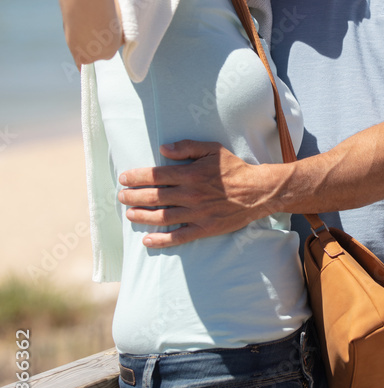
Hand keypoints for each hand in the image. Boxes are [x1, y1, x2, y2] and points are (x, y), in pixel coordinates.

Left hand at [117, 140, 278, 247]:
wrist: (257, 192)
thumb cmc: (234, 169)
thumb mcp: (213, 149)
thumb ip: (187, 147)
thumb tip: (162, 149)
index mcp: (190, 174)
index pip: (155, 176)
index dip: (136, 177)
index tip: (124, 178)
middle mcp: (190, 195)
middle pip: (153, 197)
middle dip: (133, 197)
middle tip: (121, 197)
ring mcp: (196, 214)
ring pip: (161, 218)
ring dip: (141, 217)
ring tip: (129, 214)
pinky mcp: (204, 229)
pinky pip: (178, 237)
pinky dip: (160, 240)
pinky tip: (147, 240)